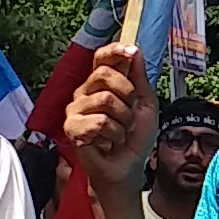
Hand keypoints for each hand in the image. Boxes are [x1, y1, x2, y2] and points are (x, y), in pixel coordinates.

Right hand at [60, 46, 154, 196]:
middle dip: (127, 93)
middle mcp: (85, 93)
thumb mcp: (146, 103)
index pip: (101, 58)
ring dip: (124, 119)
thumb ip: (139, 77)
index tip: (130, 51)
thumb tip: (134, 50)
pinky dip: (114, 134)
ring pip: (104, 99)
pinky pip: (99, 122)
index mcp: (102, 84)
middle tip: (131, 112)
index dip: (114, 51)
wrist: (128, 168)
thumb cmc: (135, 138)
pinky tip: (110, 141)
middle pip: (103, 73)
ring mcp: (76, 110)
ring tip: (122, 131)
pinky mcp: (72, 128)